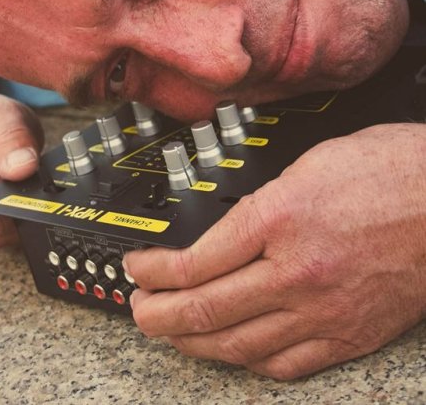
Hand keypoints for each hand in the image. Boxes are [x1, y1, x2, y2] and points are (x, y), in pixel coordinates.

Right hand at [0, 93, 43, 247]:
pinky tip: (31, 191)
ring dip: (30, 210)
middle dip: (26, 208)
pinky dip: (31, 212)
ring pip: (12, 234)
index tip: (33, 193)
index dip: (9, 208)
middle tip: (40, 177)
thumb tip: (24, 167)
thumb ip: (12, 136)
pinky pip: (19, 230)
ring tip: (32, 178)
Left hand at [124, 124, 425, 379]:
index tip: (139, 267)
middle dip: (157, 313)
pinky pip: (284, 364)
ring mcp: (322, 310)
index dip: (155, 270)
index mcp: (281, 217)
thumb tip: (230, 225)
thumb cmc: (390, 170)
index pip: (196, 260)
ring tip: (170, 331)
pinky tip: (231, 350)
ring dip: (192, 340)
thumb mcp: (311, 162)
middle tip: (137, 308)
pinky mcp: (348, 336)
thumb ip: (265, 199)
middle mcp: (296, 270)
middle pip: (205, 308)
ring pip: (237, 343)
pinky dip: (246, 360)